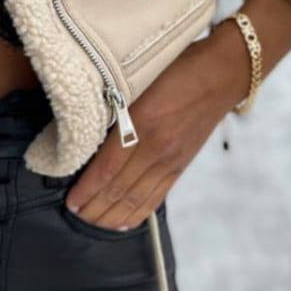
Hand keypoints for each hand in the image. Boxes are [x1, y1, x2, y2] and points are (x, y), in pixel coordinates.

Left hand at [65, 25, 250, 230]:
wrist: (221, 74)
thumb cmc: (176, 67)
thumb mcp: (139, 79)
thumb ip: (116, 105)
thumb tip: (87, 128)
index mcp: (141, 123)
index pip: (107, 168)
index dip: (87, 189)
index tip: (70, 201)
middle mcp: (156, 148)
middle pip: (119, 189)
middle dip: (95, 208)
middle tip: (74, 215)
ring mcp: (171, 160)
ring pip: (137, 198)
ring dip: (112, 216)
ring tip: (92, 223)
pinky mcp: (181, 165)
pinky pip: (157, 196)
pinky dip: (139, 213)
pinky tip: (124, 223)